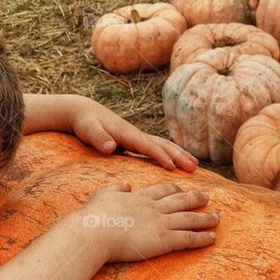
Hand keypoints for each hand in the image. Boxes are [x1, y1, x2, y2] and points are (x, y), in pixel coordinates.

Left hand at [69, 96, 198, 172]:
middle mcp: (136, 134)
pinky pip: (156, 148)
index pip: (147, 146)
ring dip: (179, 154)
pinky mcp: (135, 142)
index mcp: (126, 133)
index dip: (160, 156)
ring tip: (195, 166)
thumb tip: (110, 148)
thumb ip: (99, 138)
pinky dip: (169, 154)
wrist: (84, 111)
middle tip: (194, 168)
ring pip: (162, 145)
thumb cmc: (85, 123)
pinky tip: (177, 163)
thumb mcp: (88, 130)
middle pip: (161, 144)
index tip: (173, 167)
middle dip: (178, 155)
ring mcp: (137, 137)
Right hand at [80, 181, 218, 262]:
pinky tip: (212, 237)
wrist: (97, 231)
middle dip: (195, 198)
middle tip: (207, 197)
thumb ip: (115, 189)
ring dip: (205, 218)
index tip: (182, 188)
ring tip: (217, 218)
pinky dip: (202, 237)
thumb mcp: (103, 195)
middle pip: (180, 201)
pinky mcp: (164, 239)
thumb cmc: (94, 216)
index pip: (161, 190)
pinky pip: (188, 238)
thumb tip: (125, 185)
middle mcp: (154, 207)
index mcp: (139, 197)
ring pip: (189, 218)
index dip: (174, 189)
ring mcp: (161, 222)